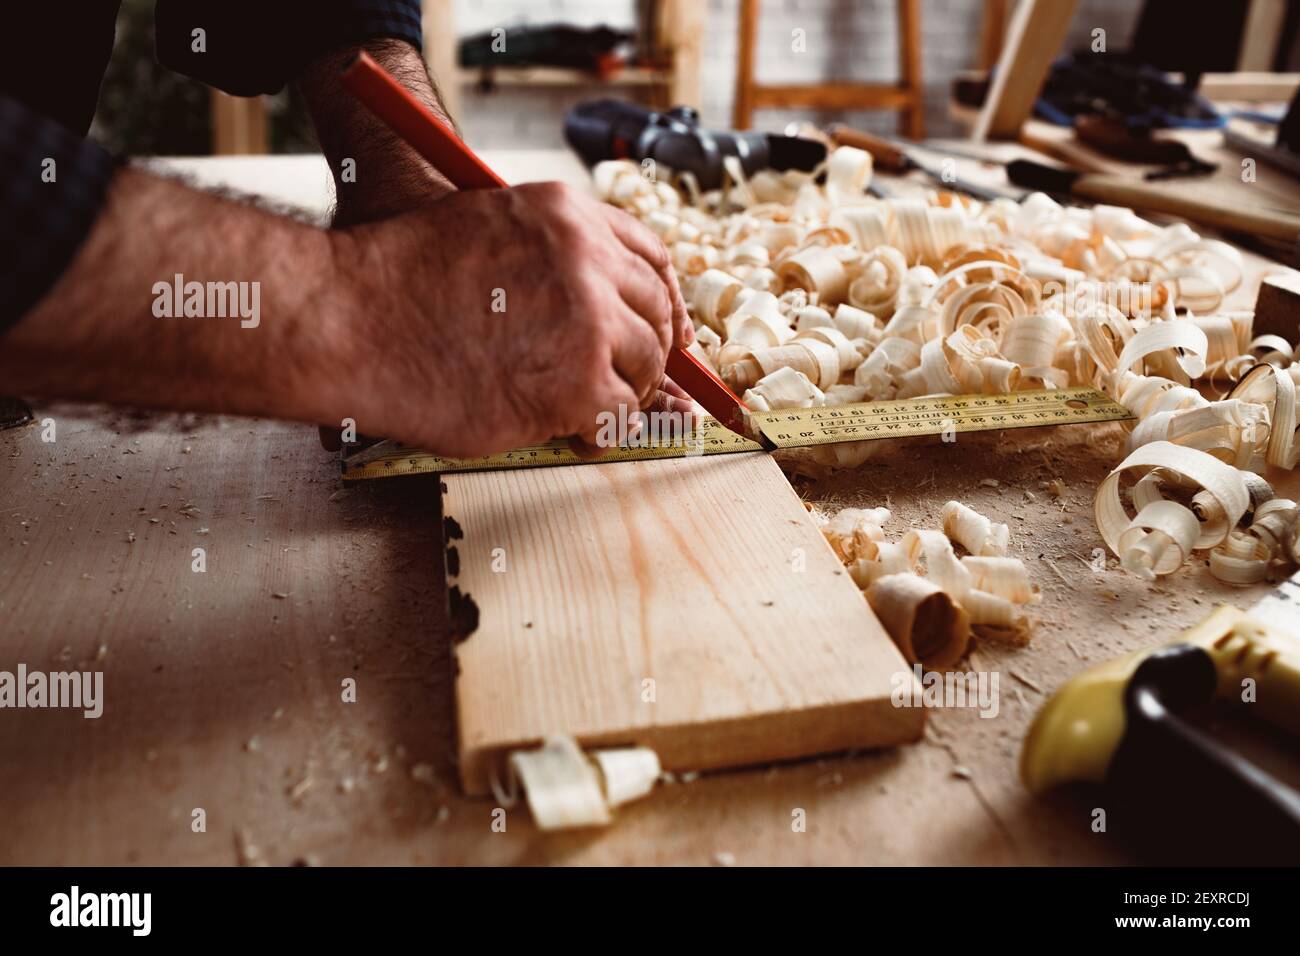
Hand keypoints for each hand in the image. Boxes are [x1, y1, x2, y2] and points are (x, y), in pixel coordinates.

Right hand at [323, 182, 693, 457]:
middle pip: (654, 315)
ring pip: (643, 367)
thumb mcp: (486, 230)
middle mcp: (587, 259)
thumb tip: (595, 309)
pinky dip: (601, 432)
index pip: (650, 257)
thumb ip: (546, 257)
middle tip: (626, 386)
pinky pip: (616, 416)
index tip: (670, 336)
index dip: (663, 303)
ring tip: (589, 413)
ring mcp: (586, 320)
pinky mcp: (574, 382)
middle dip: (646, 357)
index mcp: (567, 215)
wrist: (347, 319)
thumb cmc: (397, 283)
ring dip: (623, 396)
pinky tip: (575, 435)